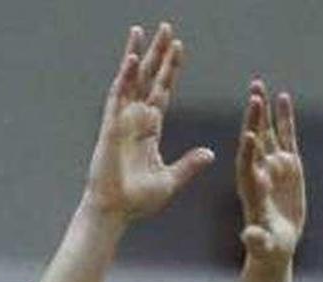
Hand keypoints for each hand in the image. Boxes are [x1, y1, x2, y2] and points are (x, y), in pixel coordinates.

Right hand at [85, 23, 214, 220]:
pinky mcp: (112, 128)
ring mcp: (122, 121)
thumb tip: (210, 154)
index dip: (170, 70)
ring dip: (138, 55)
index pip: (162, 92)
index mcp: (149, 131)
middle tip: (165, 28)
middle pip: (148, 79)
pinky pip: (119, 97)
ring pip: (131, 81)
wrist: (116, 212)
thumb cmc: (137, 201)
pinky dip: (125, 77)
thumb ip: (189, 164)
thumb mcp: (171, 180)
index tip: (178, 48)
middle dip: (156, 53)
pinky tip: (132, 58)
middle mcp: (135, 120)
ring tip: (143, 30)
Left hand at [236, 79, 305, 264]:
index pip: (247, 165)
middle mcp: (259, 171)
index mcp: (250, 188)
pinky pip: (285, 136)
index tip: (249, 133)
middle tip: (253, 94)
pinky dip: (284, 118)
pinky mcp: (288, 165)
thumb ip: (256, 239)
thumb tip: (248, 236)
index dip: (248, 149)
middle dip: (253, 118)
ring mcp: (273, 165)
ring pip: (267, 132)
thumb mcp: (262, 245)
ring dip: (262, 110)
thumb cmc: (267, 247)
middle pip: (254, 140)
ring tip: (258, 85)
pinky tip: (283, 97)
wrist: (275, 244)